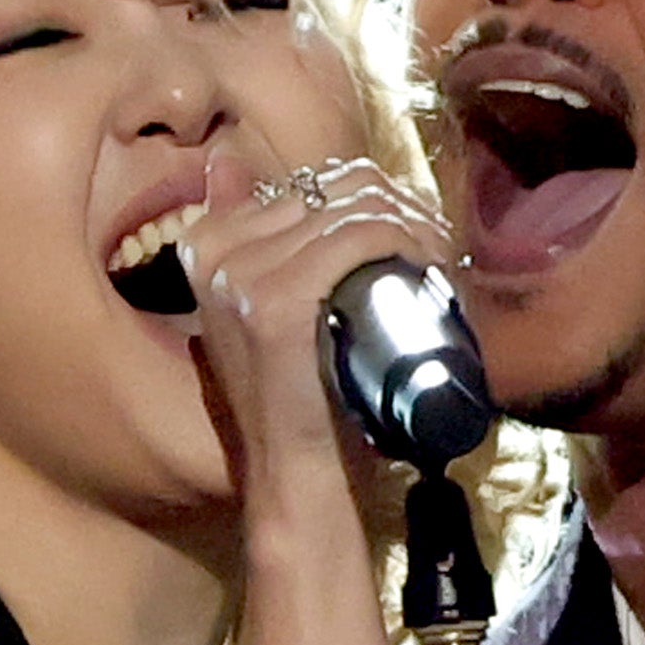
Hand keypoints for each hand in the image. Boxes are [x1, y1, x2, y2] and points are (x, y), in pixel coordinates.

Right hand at [178, 159, 451, 529]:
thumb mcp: (256, 315)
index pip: (303, 183)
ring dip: (412, 222)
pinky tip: (429, 259)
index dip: (367, 197)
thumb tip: (226, 164)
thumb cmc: (300, 404)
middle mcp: (213, 254)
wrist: (300, 480)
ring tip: (440, 255)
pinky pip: (355, 240)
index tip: (411, 231)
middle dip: (397, 207)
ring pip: (350, 210)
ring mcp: (240, 279)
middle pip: (330, 189)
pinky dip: (404, 241)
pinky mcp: (272, 306)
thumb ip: (241, 243)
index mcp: (204, 245)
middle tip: (438, 246)